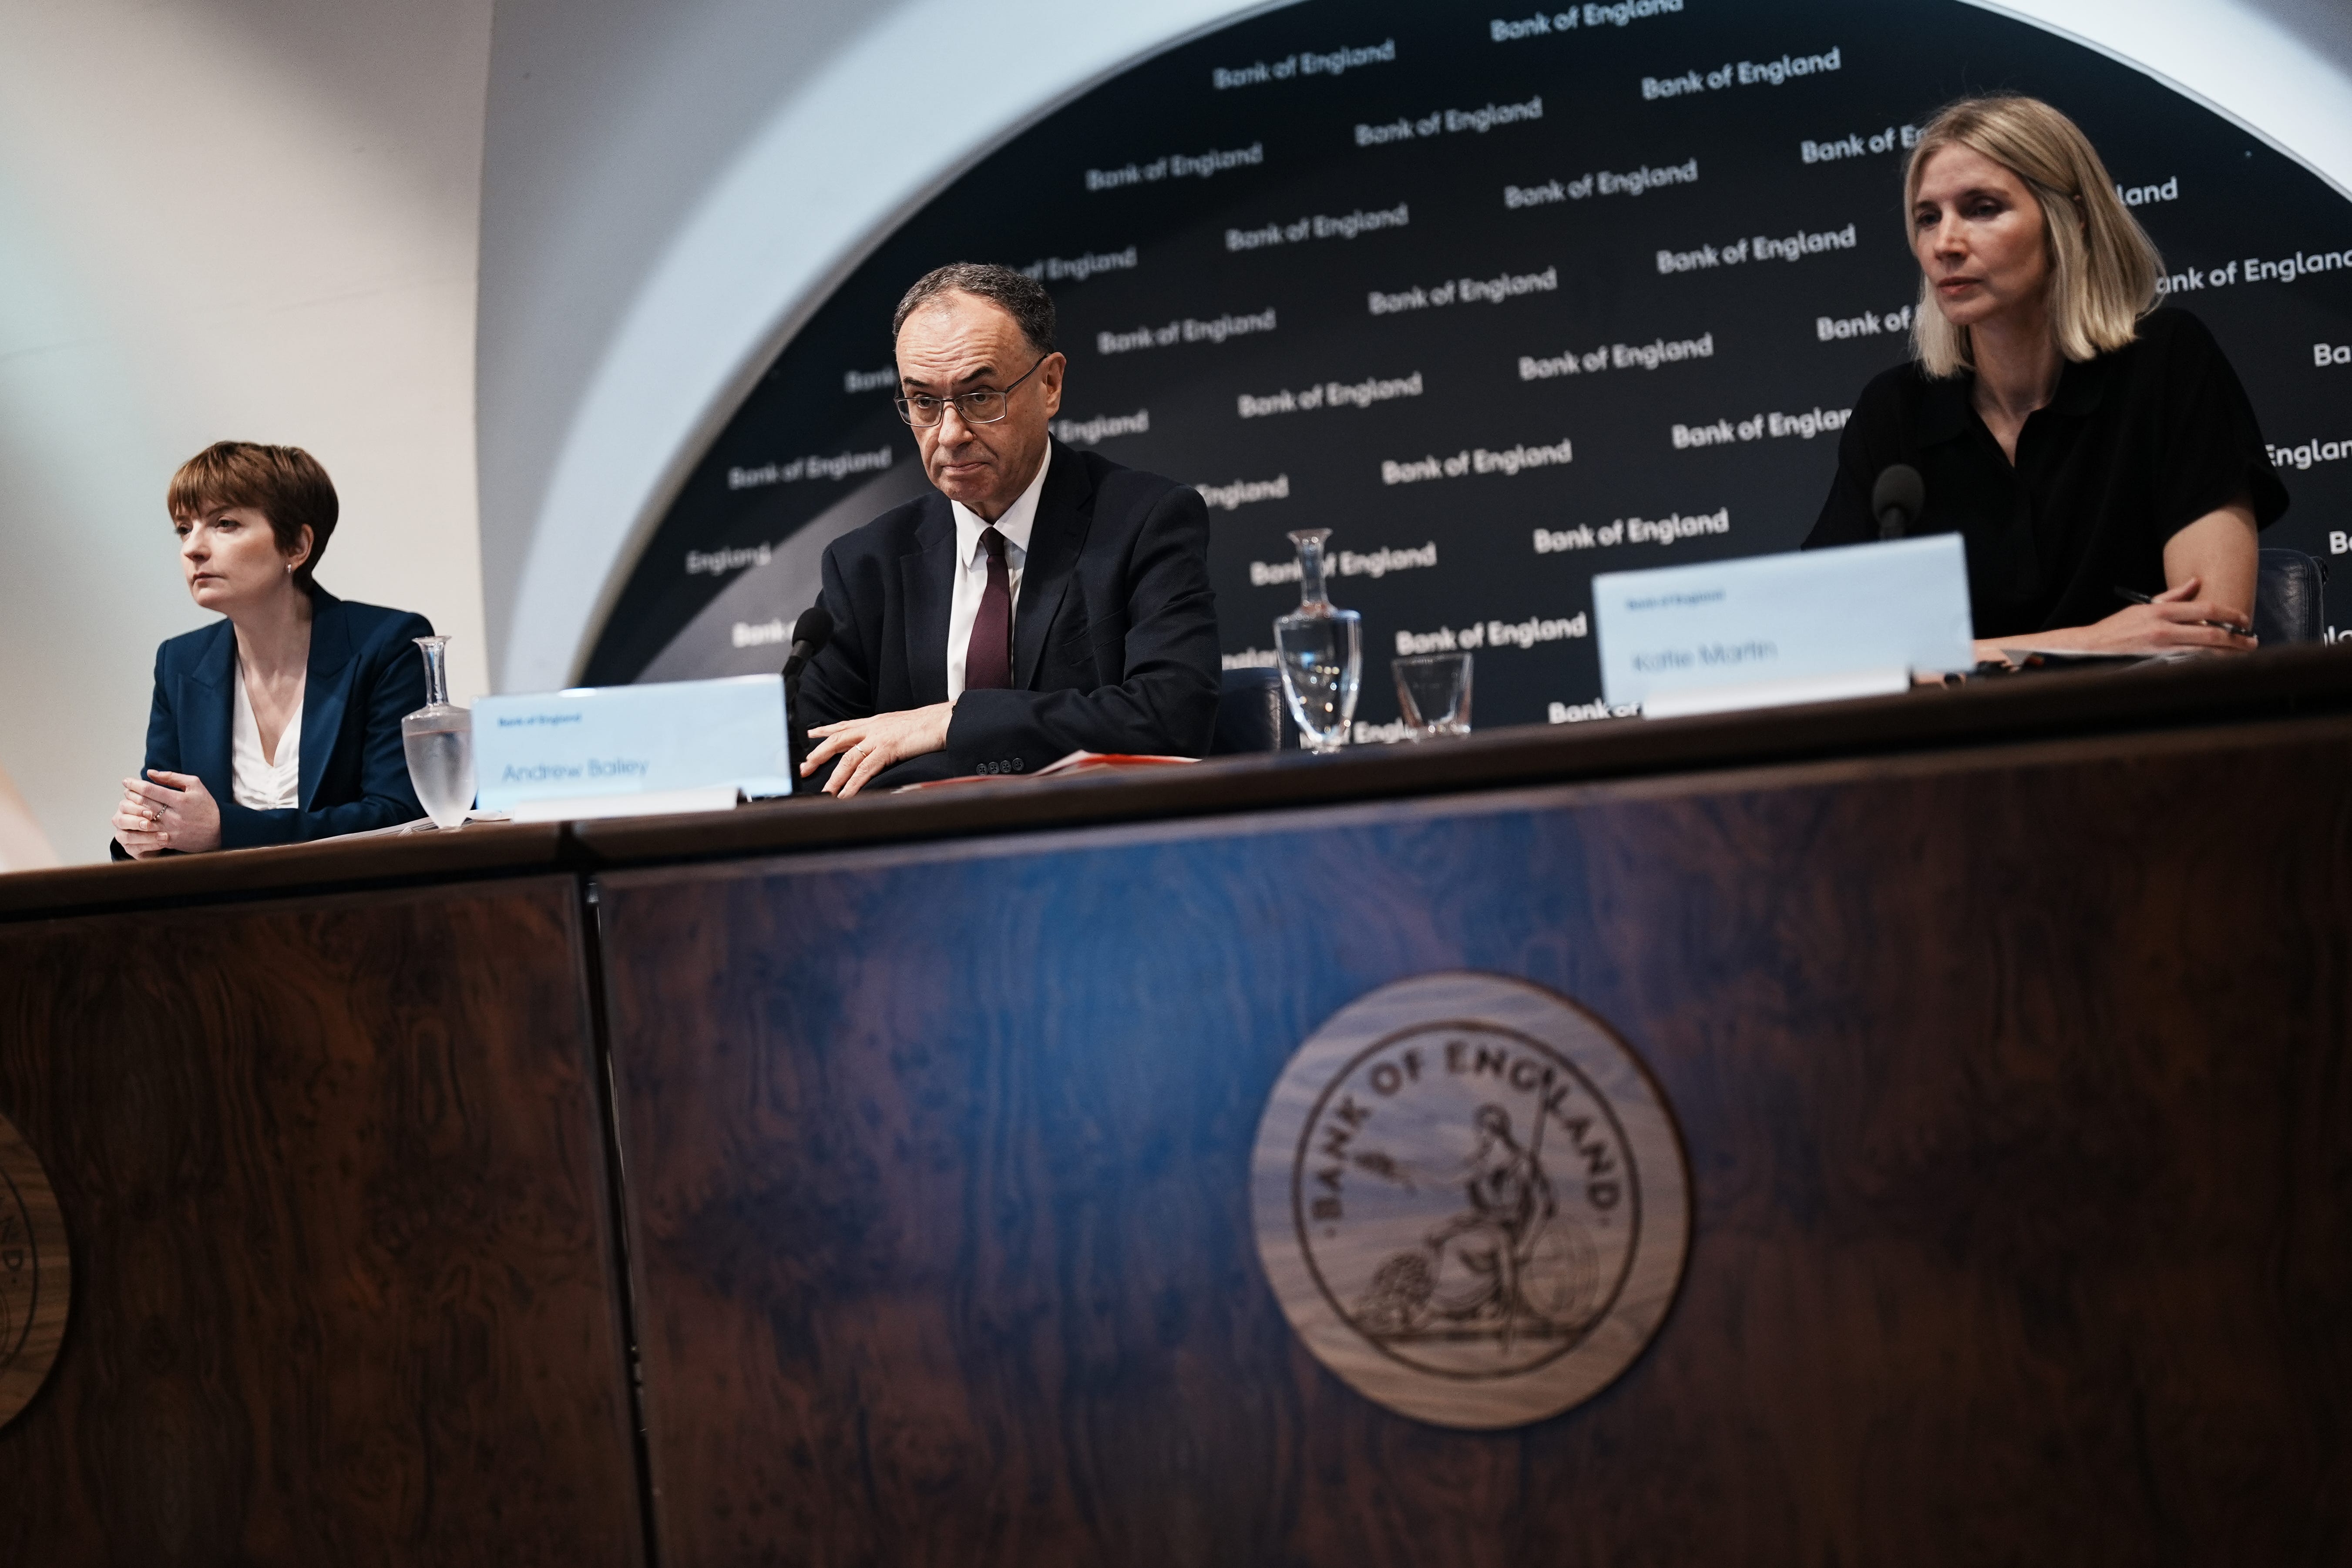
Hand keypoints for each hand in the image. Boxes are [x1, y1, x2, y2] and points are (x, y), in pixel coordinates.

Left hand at [111, 769, 222, 855]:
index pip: (150, 790)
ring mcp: (171, 830)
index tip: (126, 781)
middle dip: (131, 795)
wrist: (219, 831)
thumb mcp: (195, 785)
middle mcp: (174, 816)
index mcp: (181, 800)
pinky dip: (138, 825)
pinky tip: (135, 819)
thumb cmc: (206, 806)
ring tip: (128, 804)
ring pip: (142, 819)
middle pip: (143, 804)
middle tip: (127, 791)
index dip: (135, 784)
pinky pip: (147, 833)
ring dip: (132, 811)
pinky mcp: (169, 840)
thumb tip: (150, 773)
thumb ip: (172, 777)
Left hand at [802, 702, 954, 798]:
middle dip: (818, 756)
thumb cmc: (924, 725)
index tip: (808, 737)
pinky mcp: (888, 749)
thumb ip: (883, 733)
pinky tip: (847, 794)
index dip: (823, 732)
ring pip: (848, 758)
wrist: (942, 720)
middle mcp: (871, 728)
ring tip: (825, 792)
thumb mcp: (897, 726)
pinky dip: (854, 783)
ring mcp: (878, 738)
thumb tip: (875, 744)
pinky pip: (866, 769)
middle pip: (836, 741)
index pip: (842, 726)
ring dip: (835, 777)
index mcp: (873, 722)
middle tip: (803, 769)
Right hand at [2004, 577, 2256, 659]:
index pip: (2204, 609)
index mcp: (2162, 611)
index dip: (2228, 613)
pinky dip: (2210, 659)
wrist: (2096, 643)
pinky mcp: (2160, 659)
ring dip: (2227, 652)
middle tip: (2252, 640)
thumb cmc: (2121, 623)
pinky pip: (2192, 659)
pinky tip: (2222, 660)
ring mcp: (2162, 647)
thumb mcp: (2147, 604)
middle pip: (2209, 632)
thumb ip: (2174, 595)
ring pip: (2204, 650)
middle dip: (2235, 638)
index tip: (2244, 618)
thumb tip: (2197, 583)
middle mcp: (2164, 629)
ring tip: (2243, 652)